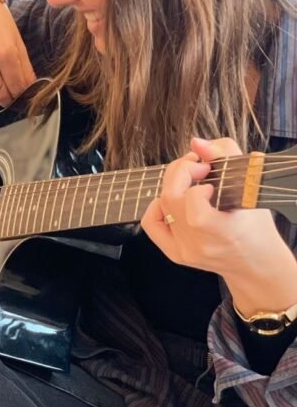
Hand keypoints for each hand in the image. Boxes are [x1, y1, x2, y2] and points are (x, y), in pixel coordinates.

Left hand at [142, 137, 296, 314]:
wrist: (254, 261)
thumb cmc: (255, 224)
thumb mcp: (250, 184)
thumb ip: (225, 155)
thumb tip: (196, 144)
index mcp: (226, 233)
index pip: (196, 212)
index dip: (197, 189)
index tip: (211, 179)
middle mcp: (202, 245)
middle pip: (172, 199)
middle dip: (181, 172)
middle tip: (199, 166)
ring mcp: (186, 251)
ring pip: (162, 205)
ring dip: (174, 184)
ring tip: (191, 180)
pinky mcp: (176, 254)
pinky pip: (152, 223)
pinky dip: (158, 205)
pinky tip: (175, 199)